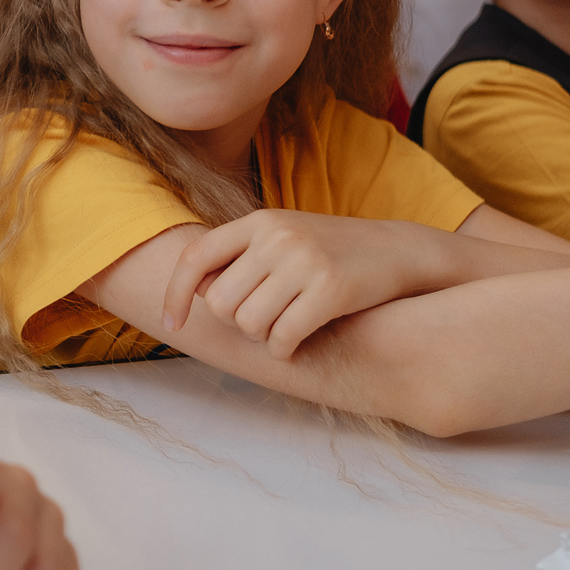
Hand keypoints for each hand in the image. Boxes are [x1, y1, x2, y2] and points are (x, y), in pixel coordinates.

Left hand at [161, 211, 434, 360]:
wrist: (396, 249)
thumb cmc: (330, 251)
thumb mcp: (282, 237)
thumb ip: (240, 257)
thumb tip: (194, 293)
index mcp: (259, 221)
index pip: (196, 257)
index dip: (176, 293)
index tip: (172, 322)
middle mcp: (277, 236)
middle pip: (221, 302)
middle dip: (236, 322)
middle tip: (262, 320)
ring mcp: (304, 261)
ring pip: (249, 323)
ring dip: (262, 337)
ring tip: (283, 326)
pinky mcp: (331, 290)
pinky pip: (282, 338)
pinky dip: (284, 349)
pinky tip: (296, 342)